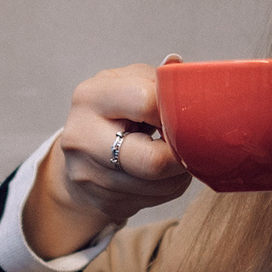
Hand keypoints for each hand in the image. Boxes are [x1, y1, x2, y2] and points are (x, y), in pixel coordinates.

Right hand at [21, 59, 193, 259]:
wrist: (81, 154)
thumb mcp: (129, 84)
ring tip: (177, 156)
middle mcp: (81, 136)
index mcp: (90, 96)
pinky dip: (169, 187)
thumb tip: (185, 70)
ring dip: (180, 173)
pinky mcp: (101, 201)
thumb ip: (158, 79)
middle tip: (190, 145)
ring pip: (159, 185)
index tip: (184, 113)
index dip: (175, 110)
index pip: (146, 103)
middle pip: (152, 160)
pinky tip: (163, 174)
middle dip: (181, 155)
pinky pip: (154, 199)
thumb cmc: (114, 112)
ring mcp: (87, 174)